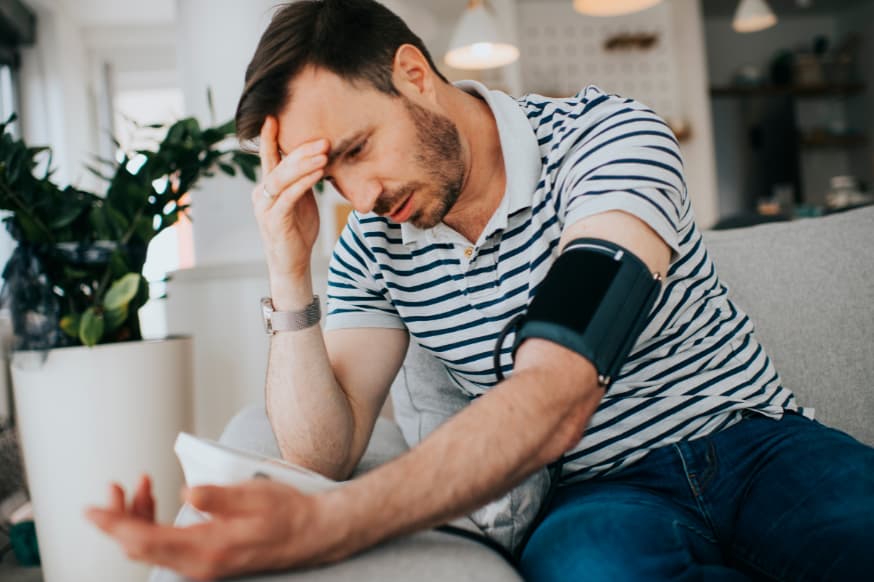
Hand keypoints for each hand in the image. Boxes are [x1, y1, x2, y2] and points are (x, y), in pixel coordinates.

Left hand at [86, 477, 352, 580]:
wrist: (312, 532)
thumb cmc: (288, 514)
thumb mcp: (256, 496)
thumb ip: (220, 498)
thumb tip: (188, 494)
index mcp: (209, 548)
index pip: (146, 540)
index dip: (115, 524)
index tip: (94, 510)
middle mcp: (200, 563)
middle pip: (141, 547)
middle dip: (120, 518)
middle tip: (115, 489)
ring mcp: (203, 564)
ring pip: (152, 547)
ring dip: (138, 518)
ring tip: (141, 487)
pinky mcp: (207, 558)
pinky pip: (168, 546)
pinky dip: (155, 523)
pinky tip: (160, 502)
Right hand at [252, 116, 329, 302]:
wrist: (292, 263)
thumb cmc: (298, 231)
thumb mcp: (302, 201)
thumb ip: (303, 181)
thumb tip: (317, 160)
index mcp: (267, 187)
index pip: (268, 158)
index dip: (270, 138)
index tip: (273, 117)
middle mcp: (262, 194)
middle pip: (279, 165)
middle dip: (301, 151)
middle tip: (323, 140)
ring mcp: (265, 207)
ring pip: (283, 178)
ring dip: (304, 164)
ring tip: (324, 154)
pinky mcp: (274, 220)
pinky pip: (290, 196)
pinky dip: (304, 183)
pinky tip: (318, 173)